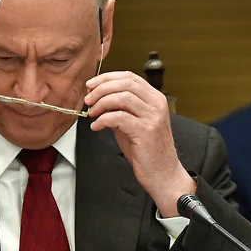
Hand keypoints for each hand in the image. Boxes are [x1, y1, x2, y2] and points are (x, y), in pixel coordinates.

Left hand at [84, 71, 194, 216]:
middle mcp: (156, 104)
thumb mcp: (132, 122)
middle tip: (88, 99)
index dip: (107, 78)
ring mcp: (152, 117)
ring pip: (122, 97)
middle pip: (125, 83)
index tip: (91, 84)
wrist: (162, 173)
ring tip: (91, 113)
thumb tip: (97, 98)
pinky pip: (119, 117)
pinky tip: (96, 126)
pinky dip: (103, 120)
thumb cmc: (146, 149)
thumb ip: (119, 108)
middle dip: (101, 88)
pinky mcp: (145, 131)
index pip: (129, 77)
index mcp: (154, 98)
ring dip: (101, 103)